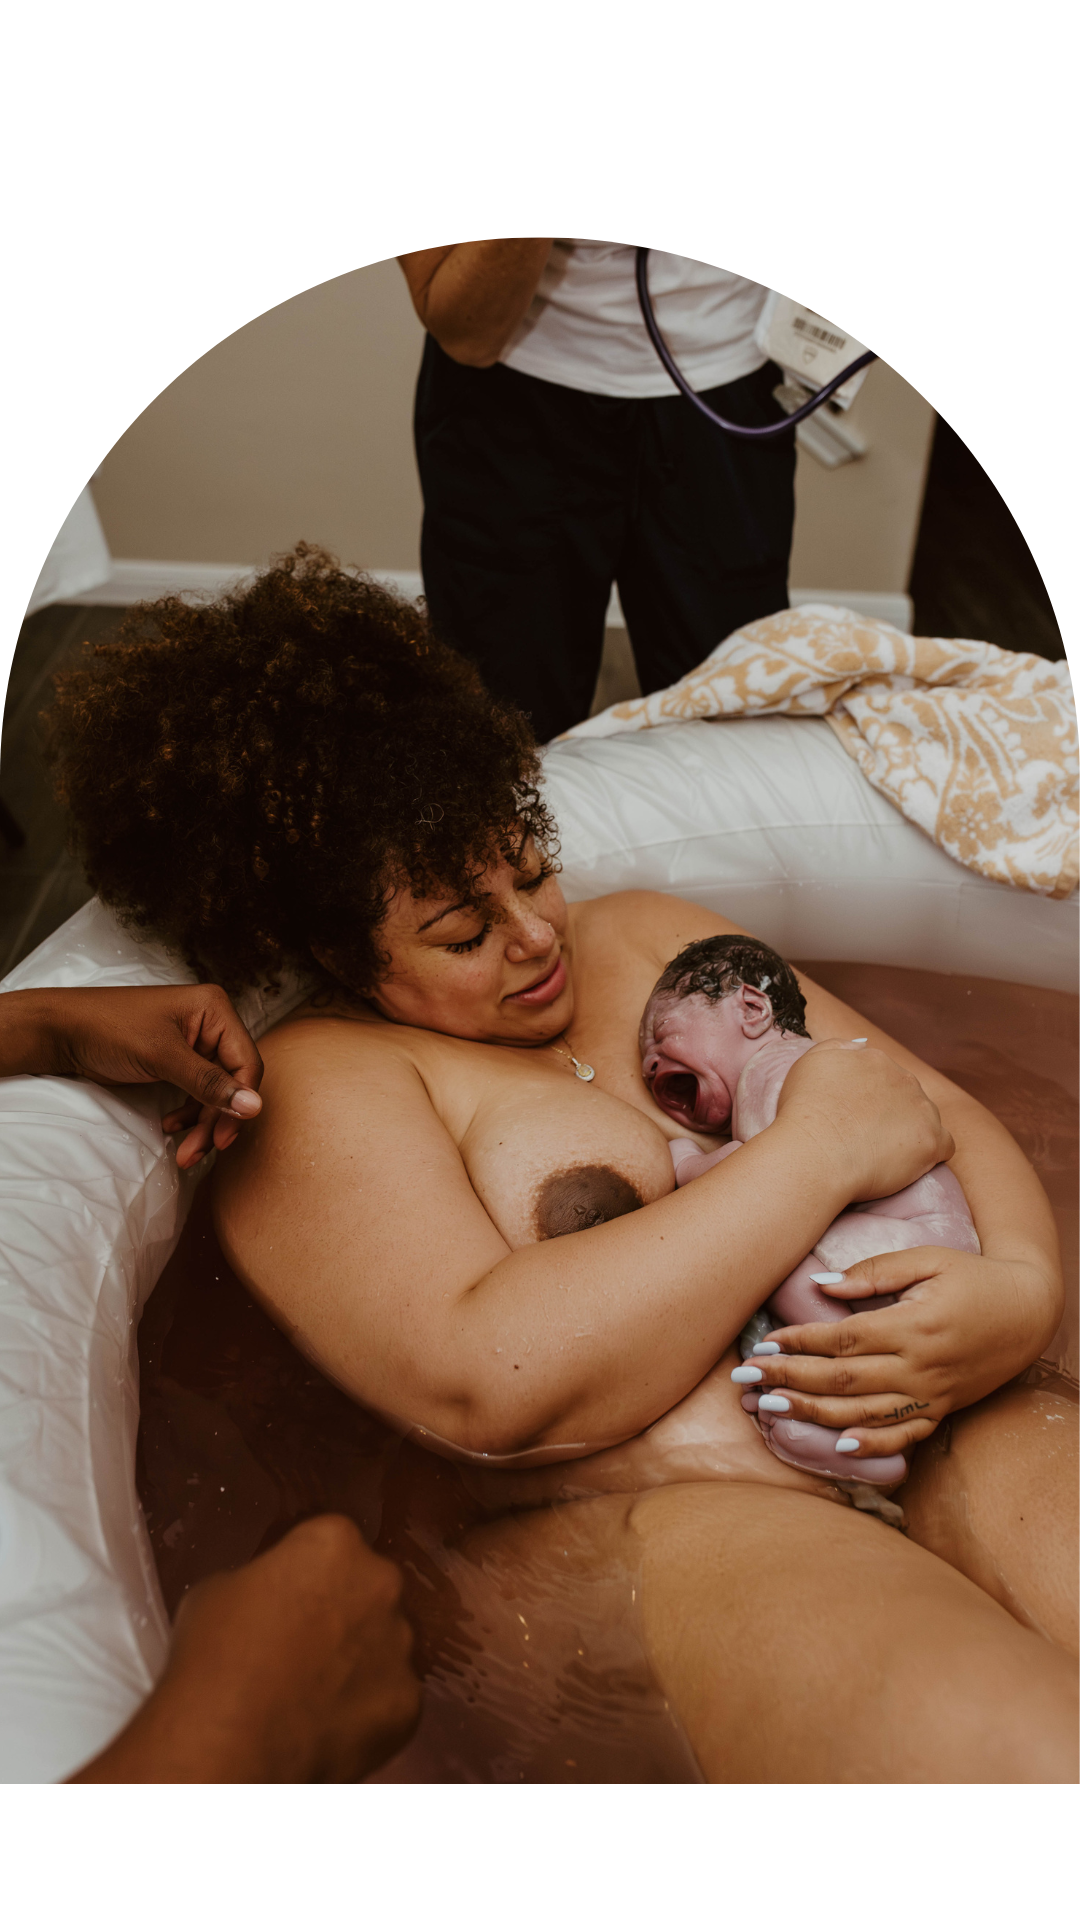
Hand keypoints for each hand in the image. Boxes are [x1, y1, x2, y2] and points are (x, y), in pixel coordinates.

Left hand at [0, 983, 262, 1168]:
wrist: (61, 1031)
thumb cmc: (108, 1028)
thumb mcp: (161, 1057)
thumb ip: (208, 1083)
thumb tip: (254, 1107)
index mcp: (214, 1009)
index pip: (246, 1062)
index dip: (241, 1102)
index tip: (224, 1137)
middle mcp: (210, 1024)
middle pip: (232, 1081)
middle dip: (216, 1119)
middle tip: (200, 1151)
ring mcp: (193, 1043)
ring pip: (214, 1093)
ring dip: (202, 1124)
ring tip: (184, 1152)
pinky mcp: (177, 1061)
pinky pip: (196, 1093)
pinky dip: (187, 1114)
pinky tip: (170, 1128)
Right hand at [70, 1516, 420, 1782]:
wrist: (230, 1744)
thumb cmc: (214, 1657)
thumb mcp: (220, 1589)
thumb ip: (265, 1579)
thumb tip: (275, 1598)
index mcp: (335, 1542)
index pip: (330, 1543)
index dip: (306, 1572)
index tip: (287, 1598)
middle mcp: (382, 1583)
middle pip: (369, 1588)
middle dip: (345, 1611)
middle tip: (305, 1647)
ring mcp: (401, 1644)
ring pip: (386, 1644)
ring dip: (360, 1660)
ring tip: (315, 1694)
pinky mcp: (409, 1702)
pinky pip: (391, 1697)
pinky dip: (367, 1710)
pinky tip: (328, 1726)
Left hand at [742, 1245, 1060, 1457]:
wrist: (1028, 1312)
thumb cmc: (973, 1277)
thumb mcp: (927, 1259)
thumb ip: (874, 1273)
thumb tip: (821, 1286)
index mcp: (913, 1326)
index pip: (843, 1340)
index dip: (799, 1343)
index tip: (763, 1342)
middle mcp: (920, 1367)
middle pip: (843, 1381)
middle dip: (790, 1379)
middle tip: (747, 1379)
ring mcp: (931, 1394)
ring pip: (863, 1414)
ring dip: (813, 1413)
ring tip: (771, 1407)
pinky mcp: (941, 1410)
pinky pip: (902, 1436)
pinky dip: (870, 1446)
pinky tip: (836, 1445)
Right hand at [776, 1041, 953, 1203]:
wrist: (815, 1153)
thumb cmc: (803, 1113)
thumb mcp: (811, 1063)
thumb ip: (838, 1047)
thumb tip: (862, 1045)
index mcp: (875, 1060)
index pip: (883, 1075)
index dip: (870, 1098)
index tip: (855, 1116)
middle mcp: (903, 1078)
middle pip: (907, 1095)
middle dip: (893, 1113)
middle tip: (866, 1137)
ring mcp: (921, 1108)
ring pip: (927, 1118)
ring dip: (912, 1132)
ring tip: (884, 1154)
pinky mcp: (932, 1140)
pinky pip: (944, 1146)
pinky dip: (929, 1155)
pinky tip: (908, 1164)